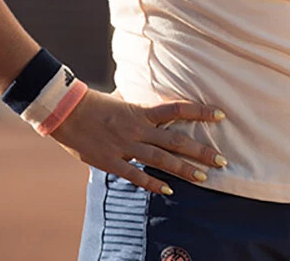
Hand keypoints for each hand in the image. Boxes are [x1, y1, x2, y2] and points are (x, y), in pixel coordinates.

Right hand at [50, 89, 227, 193]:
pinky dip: (153, 183)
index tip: (220, 115)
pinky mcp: (112, 161)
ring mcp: (126, 146)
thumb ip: (137, 106)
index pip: (178, 109)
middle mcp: (138, 128)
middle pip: (177, 140)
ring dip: (184, 169)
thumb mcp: (121, 100)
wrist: (67, 111)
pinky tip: (168, 190)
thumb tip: (151, 105)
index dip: (200, 111)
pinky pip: (136, 175)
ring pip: (162, 159)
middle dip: (201, 151)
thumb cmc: (94, 104)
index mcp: (141, 111)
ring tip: (204, 178)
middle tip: (222, 160)